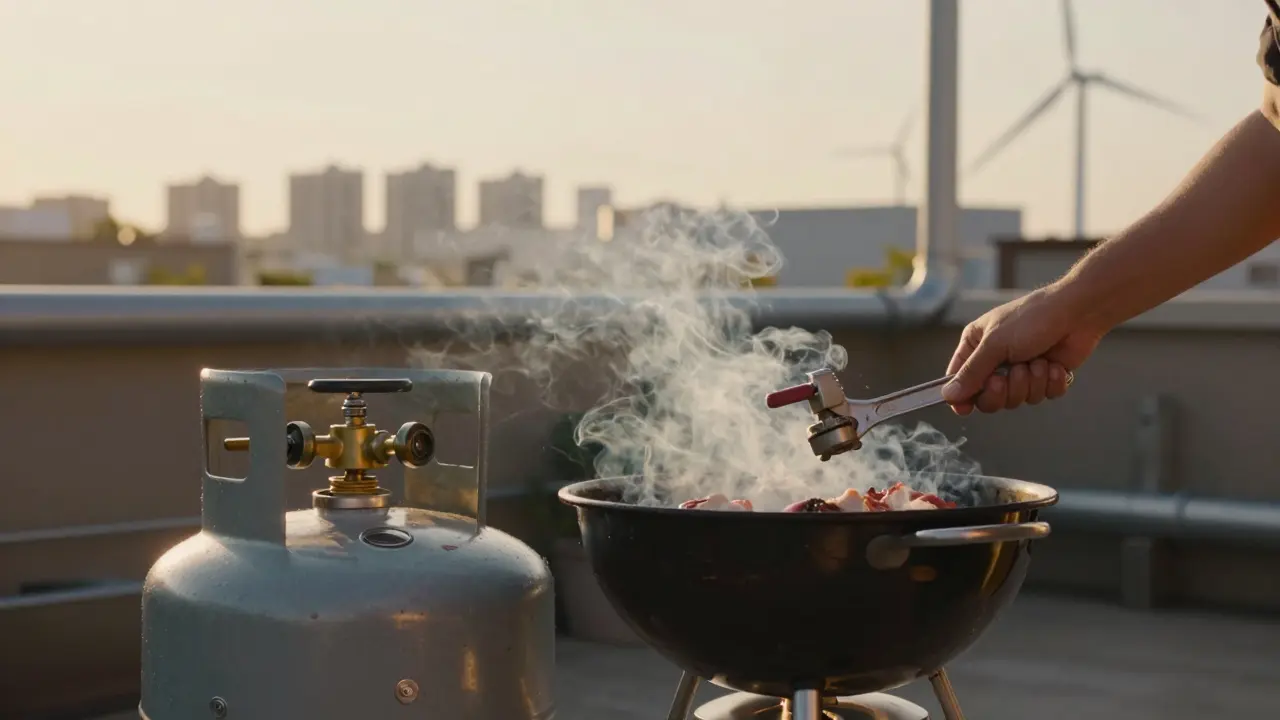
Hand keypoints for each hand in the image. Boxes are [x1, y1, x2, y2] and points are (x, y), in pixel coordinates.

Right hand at [940, 286, 1105, 414]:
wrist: (1078, 313)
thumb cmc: (1032, 318)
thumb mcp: (995, 344)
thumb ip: (971, 373)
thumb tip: (947, 396)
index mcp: (976, 345)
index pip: (958, 380)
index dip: (961, 397)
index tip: (965, 409)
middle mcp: (995, 359)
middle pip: (988, 398)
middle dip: (1002, 390)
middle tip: (1007, 377)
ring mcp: (1020, 370)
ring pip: (1016, 399)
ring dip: (1030, 383)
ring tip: (1038, 362)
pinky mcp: (1044, 378)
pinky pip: (1041, 396)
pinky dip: (1049, 383)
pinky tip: (1054, 365)